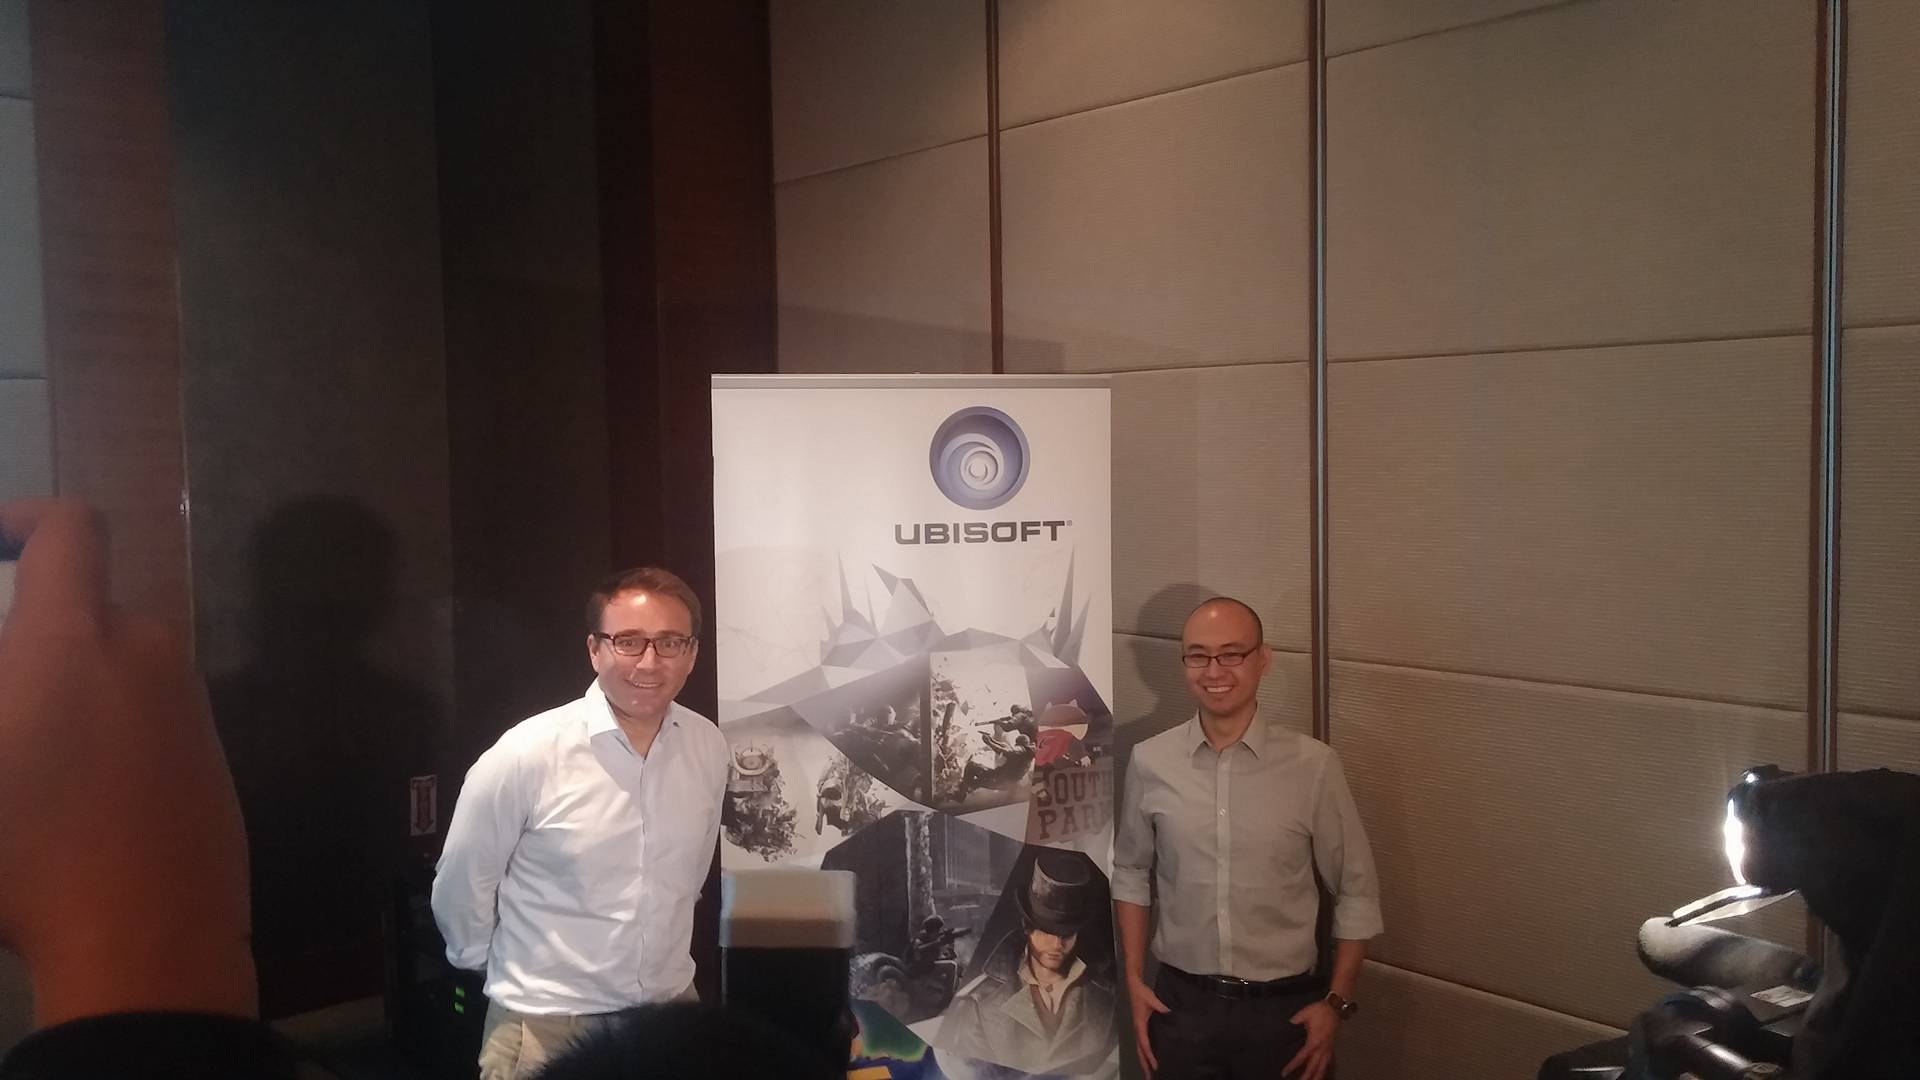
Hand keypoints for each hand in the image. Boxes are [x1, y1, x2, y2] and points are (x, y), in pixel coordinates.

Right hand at [0, 500, 255, 1025]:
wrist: (151, 945)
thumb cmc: (26, 853)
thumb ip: (4, 687)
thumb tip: (19, 684)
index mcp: (77, 639)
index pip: (71, 531)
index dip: (24, 518)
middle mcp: (149, 656)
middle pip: (84, 613)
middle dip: (26, 643)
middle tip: (1, 711)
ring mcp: (192, 712)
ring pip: (117, 672)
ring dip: (65, 696)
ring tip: (21, 766)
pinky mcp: (212, 765)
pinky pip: (148, 723)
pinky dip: (104, 739)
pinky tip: (69, 805)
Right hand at [1127, 976, 1169, 1075]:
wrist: (1134, 986)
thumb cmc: (1142, 993)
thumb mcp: (1152, 999)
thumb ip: (1160, 1007)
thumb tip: (1170, 1014)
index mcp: (1140, 1025)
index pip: (1145, 1044)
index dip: (1149, 1055)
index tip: (1155, 1065)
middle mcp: (1138, 1029)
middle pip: (1140, 1051)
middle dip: (1144, 1064)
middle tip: (1149, 1076)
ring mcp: (1139, 1029)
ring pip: (1140, 1048)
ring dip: (1144, 1060)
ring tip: (1149, 1072)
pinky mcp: (1141, 1027)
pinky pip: (1142, 1043)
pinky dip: (1145, 1052)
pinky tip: (1150, 1057)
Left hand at [1283, 999, 1339, 1079]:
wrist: (1334, 1007)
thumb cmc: (1319, 1010)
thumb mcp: (1304, 1013)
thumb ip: (1295, 1021)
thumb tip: (1287, 1026)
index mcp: (1314, 1041)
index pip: (1301, 1057)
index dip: (1292, 1066)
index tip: (1285, 1073)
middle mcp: (1322, 1048)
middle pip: (1313, 1066)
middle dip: (1307, 1076)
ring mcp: (1328, 1048)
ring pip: (1323, 1066)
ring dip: (1318, 1076)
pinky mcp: (1332, 1046)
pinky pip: (1329, 1061)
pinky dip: (1325, 1068)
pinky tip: (1322, 1073)